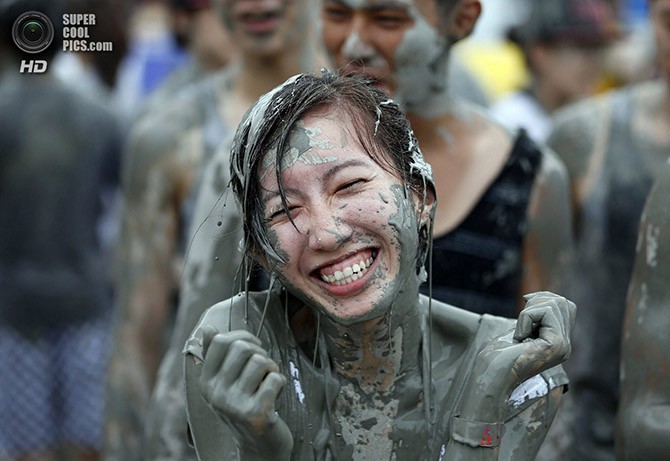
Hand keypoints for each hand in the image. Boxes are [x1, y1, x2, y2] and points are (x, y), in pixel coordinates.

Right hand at [198, 326, 292, 458]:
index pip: (220, 341)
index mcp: (206, 382)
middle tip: (263, 368)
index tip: (252, 348)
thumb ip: (216, 356)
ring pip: (261, 361)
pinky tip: (274, 394)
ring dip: (271, 368)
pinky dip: (280, 382)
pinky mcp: (256, 413)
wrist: (258, 447)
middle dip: (260, 352)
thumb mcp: (225, 383)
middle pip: (242, 347)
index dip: (242, 337)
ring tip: (268, 382)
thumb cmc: (244, 406)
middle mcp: (216, 393)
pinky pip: (275, 379)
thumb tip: (207, 328)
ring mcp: (235, 404)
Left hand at [462, 292, 575, 418]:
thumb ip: (533, 315)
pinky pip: (546, 312)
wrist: (490, 376)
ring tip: (520, 333)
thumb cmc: (497, 356)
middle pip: (563, 303)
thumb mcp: (519, 328)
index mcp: (558, 343)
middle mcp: (565, 346)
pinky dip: (526, 317)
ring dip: (528, 312)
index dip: (545, 297)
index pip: (566, 306)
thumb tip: (534, 296)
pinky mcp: (557, 345)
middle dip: (538, 301)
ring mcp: (563, 347)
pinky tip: (520, 338)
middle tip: (521, 319)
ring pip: (555, 304)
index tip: (525, 301)